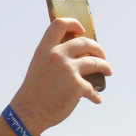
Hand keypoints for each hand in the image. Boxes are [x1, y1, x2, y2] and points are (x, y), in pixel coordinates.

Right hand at [8, 18, 111, 134]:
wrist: (28, 112)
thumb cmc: (34, 92)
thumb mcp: (39, 66)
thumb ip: (53, 57)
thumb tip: (76, 55)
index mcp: (45, 49)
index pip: (60, 24)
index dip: (74, 23)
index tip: (82, 30)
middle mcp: (57, 55)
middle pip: (85, 43)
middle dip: (98, 48)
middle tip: (102, 55)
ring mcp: (68, 70)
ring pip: (96, 63)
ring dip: (105, 67)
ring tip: (108, 71)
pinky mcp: (77, 85)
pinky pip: (92, 89)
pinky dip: (95, 95)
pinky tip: (96, 99)